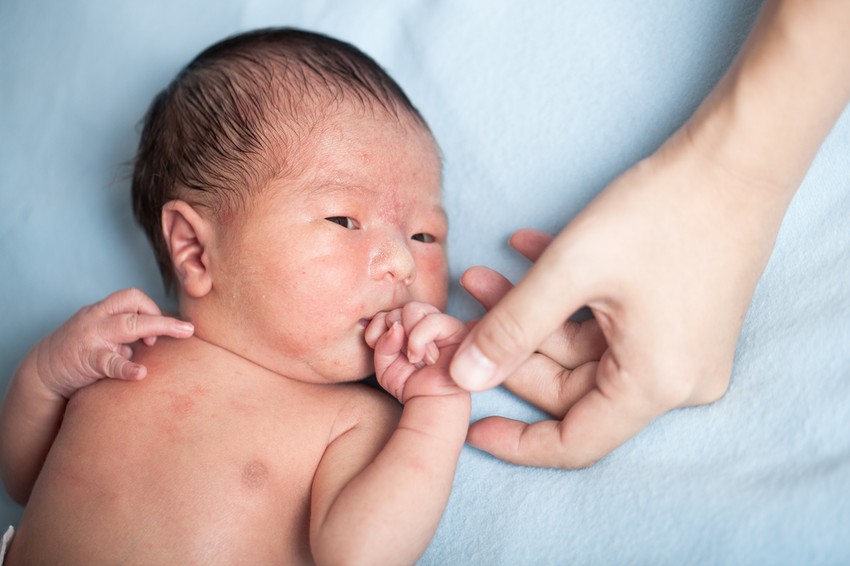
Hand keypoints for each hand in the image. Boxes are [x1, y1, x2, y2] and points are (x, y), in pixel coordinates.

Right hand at [36, 288, 193, 398]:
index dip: (151, 308)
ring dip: (152, 331)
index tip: (158, 332)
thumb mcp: (103, 335)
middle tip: (188, 331)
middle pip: (133, 307)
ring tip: (170, 342)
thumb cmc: (81, 351)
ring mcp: (91, 338)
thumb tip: (160, 338)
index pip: (132, 297)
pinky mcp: (87, 361)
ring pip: (125, 326)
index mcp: (102, 311)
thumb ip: (128, 334)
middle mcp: (97, 319)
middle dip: (163, 319)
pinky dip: (127, 367)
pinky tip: (140, 373)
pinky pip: (110, 362)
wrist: (43, 371)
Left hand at [365, 302, 466, 403]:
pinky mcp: (456, 329)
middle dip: (395, 333)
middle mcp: (422, 319)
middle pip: (399, 308)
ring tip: (414, 358)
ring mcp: (440, 321)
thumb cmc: (409, 383)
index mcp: (405, 324)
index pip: (385, 312)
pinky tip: (426, 358)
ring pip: (414, 309)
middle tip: (404, 357)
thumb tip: (396, 326)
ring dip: (409, 336)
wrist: (430, 402)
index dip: (377, 329)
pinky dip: (422, 339)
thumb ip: (382, 343)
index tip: (382, 351)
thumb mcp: (385, 364)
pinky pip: (433, 321)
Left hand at [450, 132, 792, 467]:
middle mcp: (673, 379)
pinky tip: (526, 251)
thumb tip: (463, 375)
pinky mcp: (676, 318)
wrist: (735, 158)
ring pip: (580, 346)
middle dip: (511, 345)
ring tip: (484, 273)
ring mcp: (678, 348)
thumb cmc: (662, 212)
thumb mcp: (572, 271)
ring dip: (530, 311)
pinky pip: (605, 322)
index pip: (574, 440)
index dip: (517, 440)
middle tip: (466, 311)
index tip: (470, 423)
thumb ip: (511, 327)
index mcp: (655, 385)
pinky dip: (565, 295)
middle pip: (570, 385)